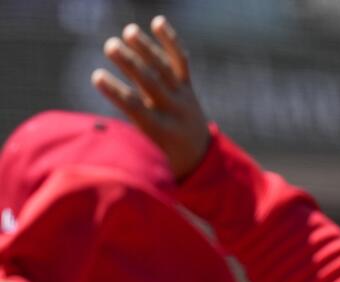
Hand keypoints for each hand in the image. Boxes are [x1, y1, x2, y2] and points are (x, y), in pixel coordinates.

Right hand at [91, 17, 210, 178]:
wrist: (201, 157)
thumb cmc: (164, 160)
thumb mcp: (147, 159)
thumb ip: (128, 146)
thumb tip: (98, 140)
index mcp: (160, 130)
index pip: (136, 108)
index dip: (116, 92)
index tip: (96, 76)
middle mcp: (174, 110)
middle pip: (151, 83)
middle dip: (131, 64)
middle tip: (110, 46)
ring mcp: (183, 96)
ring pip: (166, 68)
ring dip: (147, 48)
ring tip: (129, 31)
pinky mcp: (187, 86)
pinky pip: (181, 61)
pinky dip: (171, 41)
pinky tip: (158, 21)